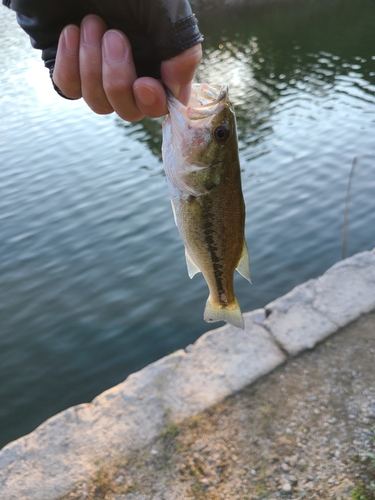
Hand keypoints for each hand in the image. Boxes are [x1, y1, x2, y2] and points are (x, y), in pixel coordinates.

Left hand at [53, 15, 201, 121]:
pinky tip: (71, 31)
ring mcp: (98, 74)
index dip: (154, 102)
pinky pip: (69, 90)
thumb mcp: (162, 6)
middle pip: (129, 110)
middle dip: (118, 81)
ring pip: (99, 103)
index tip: (143, 83)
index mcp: (158, 60)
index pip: (163, 103)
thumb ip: (181, 49)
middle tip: (113, 35)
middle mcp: (131, 71)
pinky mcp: (69, 69)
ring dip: (93, 66)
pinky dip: (70, 65)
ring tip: (92, 22)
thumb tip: (177, 92)